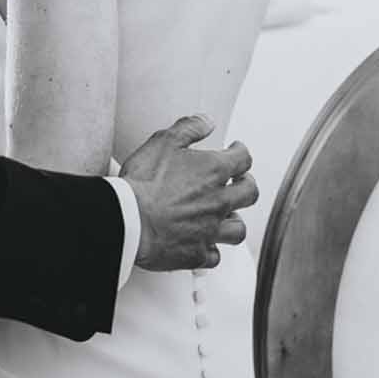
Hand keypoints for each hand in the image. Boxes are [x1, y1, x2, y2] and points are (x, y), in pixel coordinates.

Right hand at [120, 114, 257, 272]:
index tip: (236, 151)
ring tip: (227, 216)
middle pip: (249, 194)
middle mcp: (219, 202)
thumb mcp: (163, 142)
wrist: (128, 220)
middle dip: (247, 185)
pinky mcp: (197, 254)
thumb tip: (207, 122)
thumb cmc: (144, 182)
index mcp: (214, 171)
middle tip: (240, 182)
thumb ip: (189, 128)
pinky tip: (205, 244)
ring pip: (238, 229)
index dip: (241, 152)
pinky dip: (211, 249)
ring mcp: (210, 230)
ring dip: (235, 220)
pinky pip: (214, 256)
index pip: (243, 159)